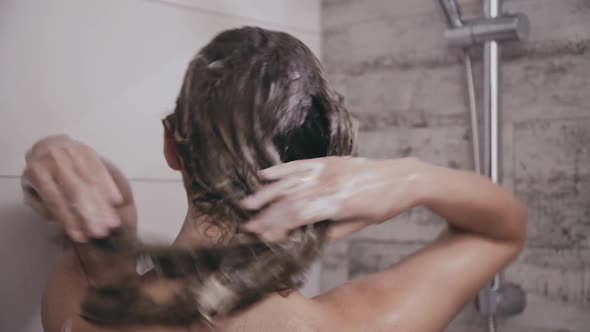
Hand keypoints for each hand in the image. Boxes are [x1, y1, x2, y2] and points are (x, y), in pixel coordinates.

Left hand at [22, 135, 123, 241]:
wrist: (48, 145)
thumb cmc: (41, 176)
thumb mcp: (32, 191)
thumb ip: (43, 207)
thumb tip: (61, 220)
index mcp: (37, 173)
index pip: (55, 200)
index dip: (69, 220)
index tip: (81, 237)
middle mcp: (54, 161)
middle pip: (75, 192)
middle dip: (90, 214)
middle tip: (102, 233)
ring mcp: (72, 154)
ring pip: (90, 182)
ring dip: (103, 204)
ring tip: (112, 222)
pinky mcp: (87, 151)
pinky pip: (100, 171)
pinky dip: (109, 187)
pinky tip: (117, 202)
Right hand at [240, 157, 427, 240]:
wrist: (404, 177)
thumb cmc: (384, 205)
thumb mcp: (360, 224)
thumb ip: (331, 232)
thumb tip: (305, 240)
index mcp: (339, 204)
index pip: (300, 216)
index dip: (278, 226)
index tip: (262, 235)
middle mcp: (331, 185)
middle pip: (290, 200)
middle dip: (267, 214)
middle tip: (247, 225)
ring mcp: (329, 170)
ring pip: (291, 182)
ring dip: (268, 193)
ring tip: (248, 203)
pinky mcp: (330, 161)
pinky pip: (302, 164)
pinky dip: (283, 170)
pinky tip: (266, 174)